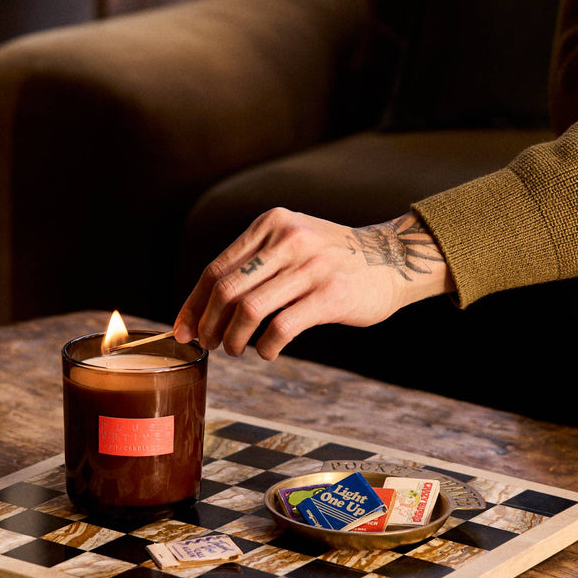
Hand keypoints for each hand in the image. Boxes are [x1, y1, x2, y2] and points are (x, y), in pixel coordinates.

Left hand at [174, 207, 453, 358]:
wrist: (393, 258)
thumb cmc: (333, 259)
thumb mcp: (292, 242)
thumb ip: (255, 263)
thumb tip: (204, 308)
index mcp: (271, 225)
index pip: (216, 269)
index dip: (193, 305)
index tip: (184, 331)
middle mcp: (288, 240)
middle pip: (226, 290)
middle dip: (209, 325)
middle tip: (210, 345)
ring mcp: (311, 266)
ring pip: (249, 310)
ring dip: (234, 339)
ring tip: (236, 350)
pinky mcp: (331, 294)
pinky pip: (282, 327)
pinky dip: (266, 347)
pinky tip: (268, 352)